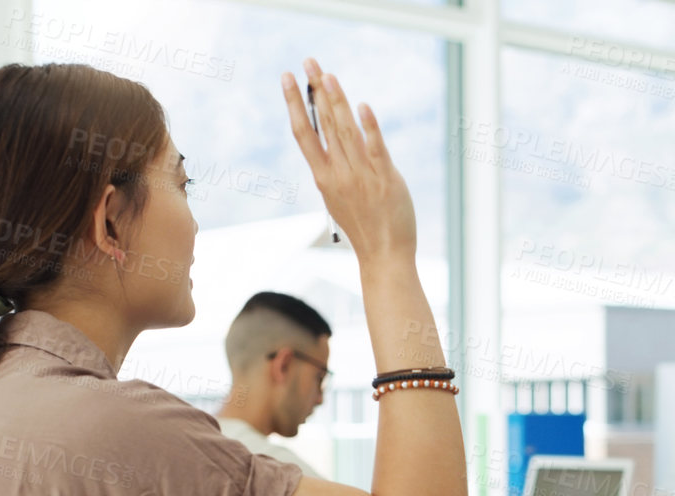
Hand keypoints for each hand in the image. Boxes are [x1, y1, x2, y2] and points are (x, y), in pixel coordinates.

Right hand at [282, 58, 415, 260]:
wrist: (384, 255)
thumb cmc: (363, 225)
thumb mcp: (339, 195)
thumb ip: (336, 167)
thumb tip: (335, 137)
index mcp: (324, 177)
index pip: (304, 133)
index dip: (295, 103)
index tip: (288, 78)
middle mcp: (339, 173)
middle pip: (323, 124)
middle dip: (315, 90)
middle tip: (308, 61)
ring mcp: (362, 176)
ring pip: (346, 132)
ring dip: (337, 101)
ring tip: (328, 75)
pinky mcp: (386, 179)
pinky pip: (376, 148)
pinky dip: (369, 127)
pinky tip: (362, 106)